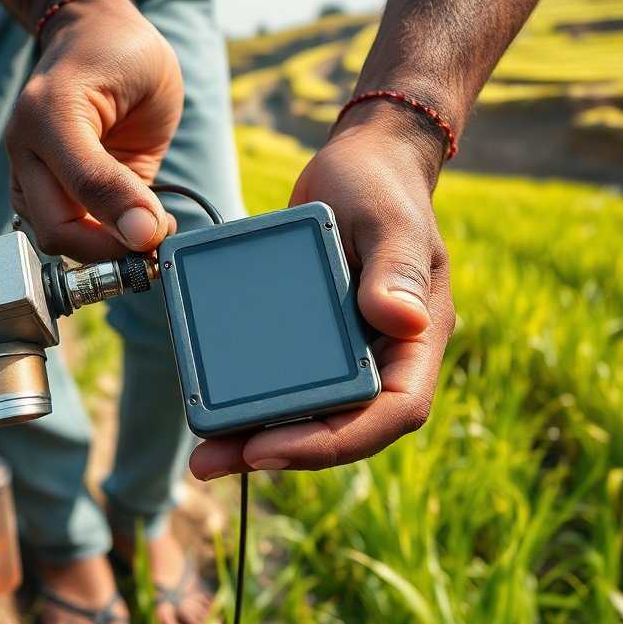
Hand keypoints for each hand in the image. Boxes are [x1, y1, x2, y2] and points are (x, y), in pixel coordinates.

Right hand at [7, 0, 181, 261]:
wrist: (99, 35)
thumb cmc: (115, 52)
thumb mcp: (134, 96)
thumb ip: (122, 178)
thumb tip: (139, 237)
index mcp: (40, 128)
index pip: (69, 205)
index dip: (115, 229)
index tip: (158, 230)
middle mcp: (29, 159)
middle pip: (58, 236)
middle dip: (109, 249)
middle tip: (155, 239)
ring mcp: (38, 177)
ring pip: (63, 242)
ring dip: (108, 249)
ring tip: (150, 226)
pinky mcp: (55, 190)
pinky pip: (75, 233)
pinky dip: (108, 241)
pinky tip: (139, 222)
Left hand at [190, 107, 454, 477]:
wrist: (358, 161)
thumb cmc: (381, 185)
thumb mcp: (388, 219)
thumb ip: (393, 267)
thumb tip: (399, 320)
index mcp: (417, 339)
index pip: (393, 411)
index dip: (336, 441)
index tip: (271, 448)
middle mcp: (384, 356)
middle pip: (341, 426)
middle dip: (281, 452)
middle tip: (213, 462)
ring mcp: (346, 352)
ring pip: (309, 415)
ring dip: (256, 438)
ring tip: (204, 454)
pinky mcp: (311, 341)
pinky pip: (285, 382)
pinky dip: (249, 401)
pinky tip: (208, 406)